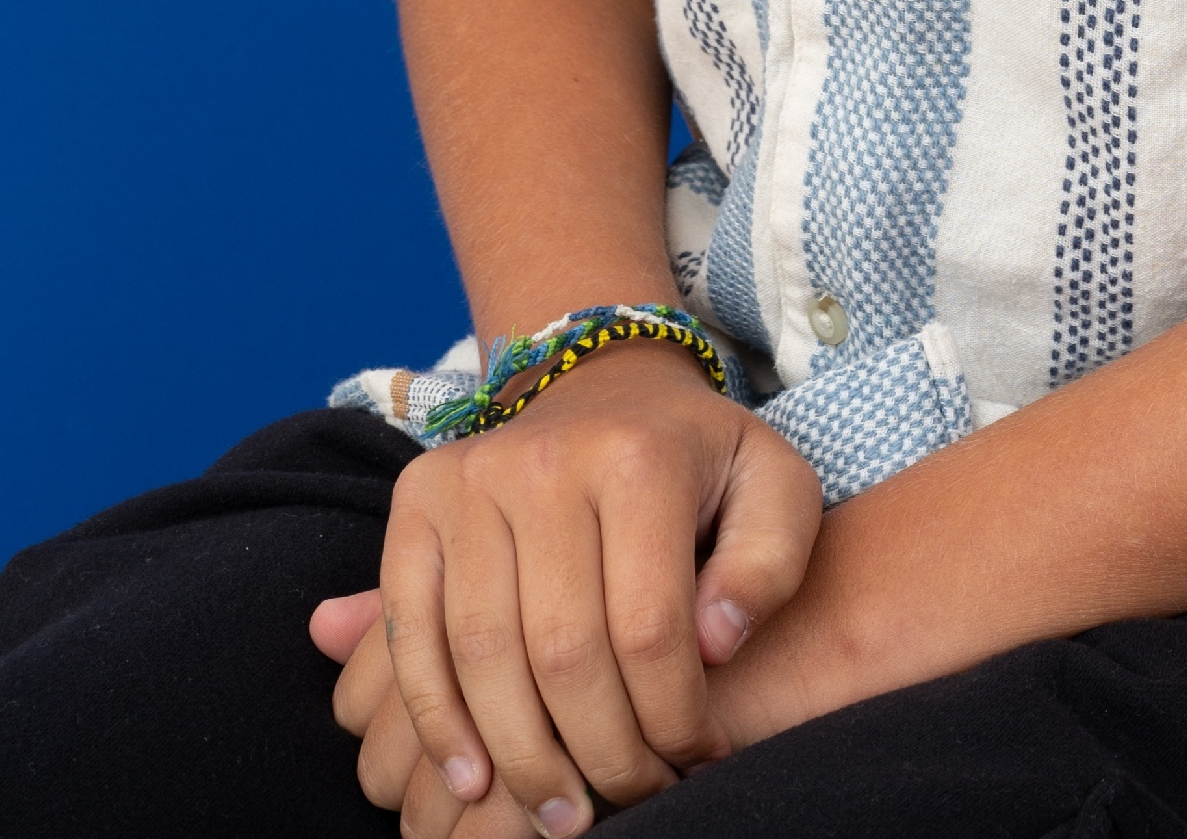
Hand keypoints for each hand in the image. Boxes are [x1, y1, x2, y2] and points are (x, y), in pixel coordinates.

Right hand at [333, 342, 822, 827]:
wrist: (611, 391)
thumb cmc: (700, 465)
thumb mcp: (774, 489)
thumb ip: (769, 563)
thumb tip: (715, 643)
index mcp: (638, 457)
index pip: (649, 627)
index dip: (673, 719)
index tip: (699, 758)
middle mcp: (544, 459)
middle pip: (562, 651)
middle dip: (602, 754)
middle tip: (632, 801)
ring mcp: (469, 477)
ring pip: (482, 653)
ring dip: (521, 758)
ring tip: (563, 816)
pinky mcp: (417, 500)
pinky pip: (412, 630)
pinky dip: (436, 718)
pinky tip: (474, 779)